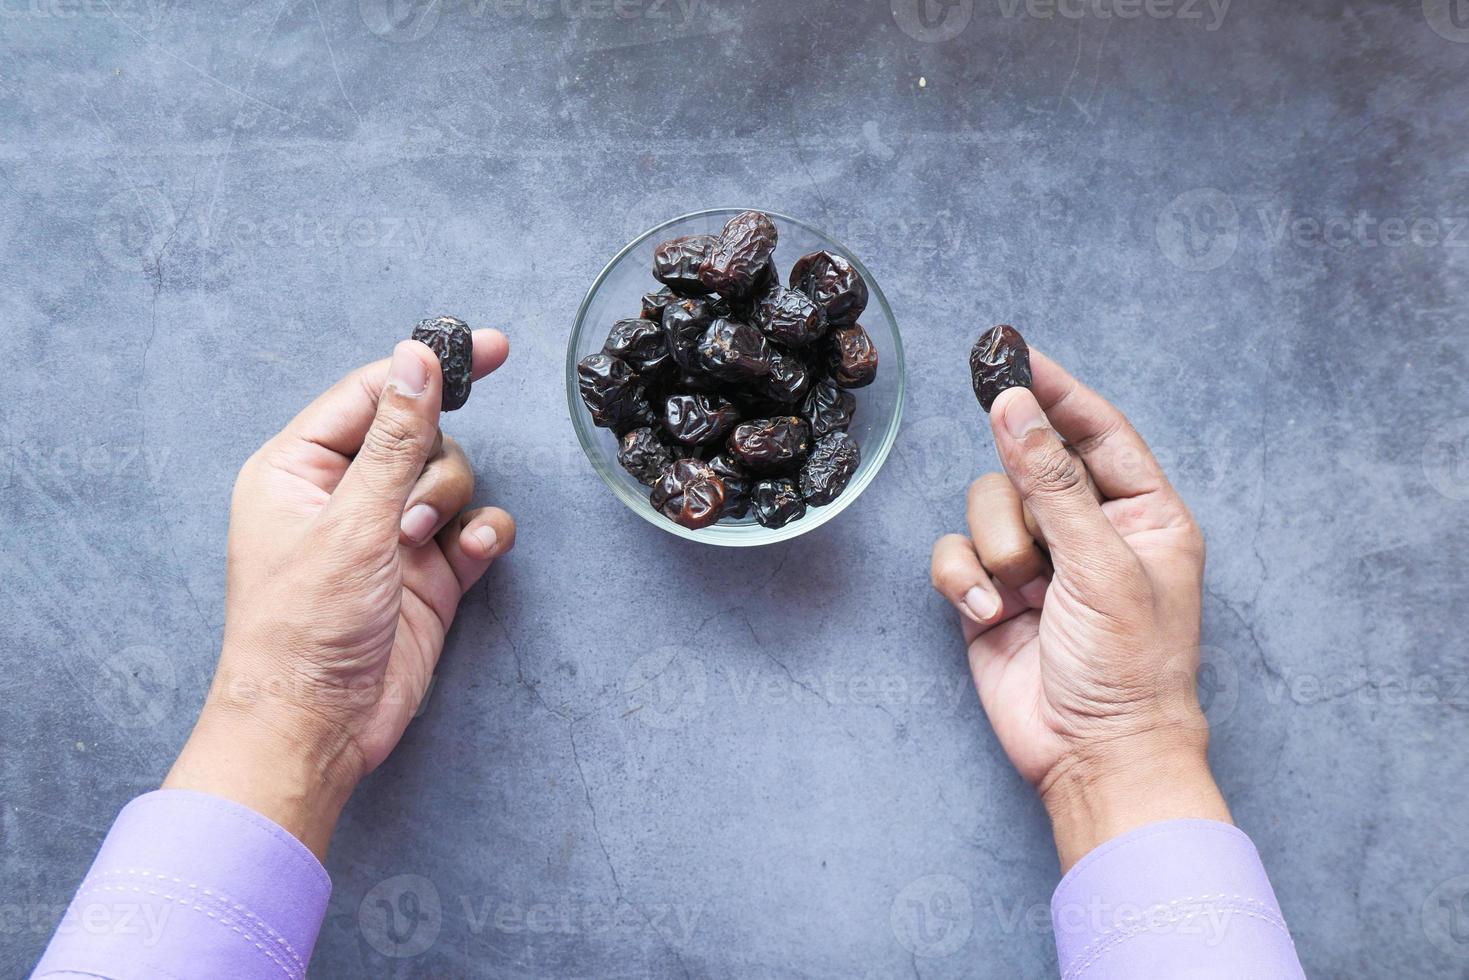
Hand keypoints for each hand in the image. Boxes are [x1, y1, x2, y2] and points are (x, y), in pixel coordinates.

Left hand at [165, 335, 514, 857]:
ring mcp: (388, 536)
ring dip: (450, 509)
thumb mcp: (353, 521)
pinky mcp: (426, 576)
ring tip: (420, 552)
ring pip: (452, 482)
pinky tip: (469, 561)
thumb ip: (395, 436)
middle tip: (408, 520)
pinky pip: (473, 531)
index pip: (372, 393)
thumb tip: (415, 358)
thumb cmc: (305, 628)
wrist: (319, 727)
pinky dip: (479, 540)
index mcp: (300, 468)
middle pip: (421, 437)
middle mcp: (344, 496)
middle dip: (431, 470)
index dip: (428, 366)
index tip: (490, 348)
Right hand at [930, 350, 1228, 870]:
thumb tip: (1013, 407)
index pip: (1097, 431)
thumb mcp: (1100, 564)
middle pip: (1029, 462)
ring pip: (986, 505)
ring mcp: (1037, 561)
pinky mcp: (991, 593)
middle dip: (1020, 493)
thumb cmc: (1126, 666)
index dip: (1057, 391)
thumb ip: (1052, 481)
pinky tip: (989, 615)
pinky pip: (956, 553)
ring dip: (997, 548)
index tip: (1013, 351)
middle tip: (1025, 515)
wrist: (1091, 755)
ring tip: (1021, 594)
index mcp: (1141, 514)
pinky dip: (964, 581)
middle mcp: (1088, 529)